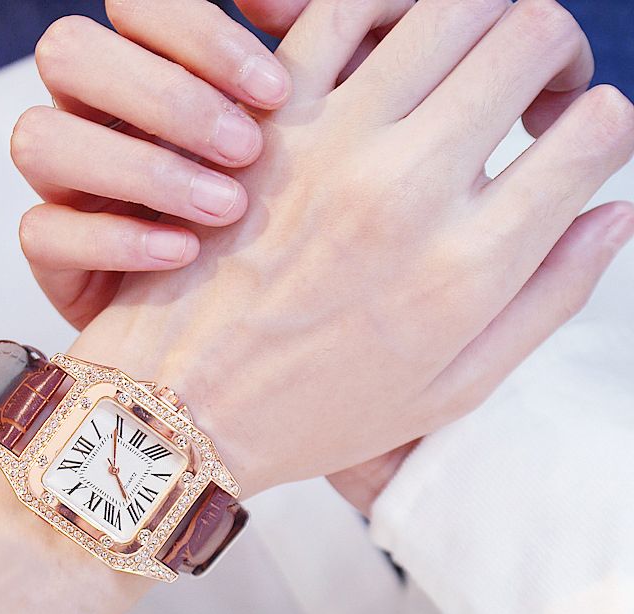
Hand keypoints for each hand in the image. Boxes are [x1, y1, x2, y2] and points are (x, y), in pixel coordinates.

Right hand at [13, 3, 291, 328]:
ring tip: (224, 208)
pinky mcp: (53, 255)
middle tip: (246, 151)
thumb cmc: (272, 208)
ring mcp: (62, 183)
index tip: (275, 93)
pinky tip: (185, 252)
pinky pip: (41, 233)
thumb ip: (293, 70)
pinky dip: (115, 241)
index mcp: (141, 68)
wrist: (238, 307)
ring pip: (38, 139)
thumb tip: (265, 2)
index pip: (134, 7)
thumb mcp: (299, 136)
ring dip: (138, 169)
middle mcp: (88, 114)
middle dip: (166, 99)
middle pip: (68, 53)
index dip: (199, 36)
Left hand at [15, 0, 633, 502]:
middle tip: (532, 92)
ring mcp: (331, 142)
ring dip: (483, 17)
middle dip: (555, 53)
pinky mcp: (265, 121)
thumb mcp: (448, 391)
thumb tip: (615, 212)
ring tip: (466, 64)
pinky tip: (389, 49)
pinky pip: (343, 6)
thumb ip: (546, 301)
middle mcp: (409, 190)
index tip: (575, 142)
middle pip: (533, 37)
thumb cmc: (313, 414)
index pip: (593, 134)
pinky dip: (384, 7)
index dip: (601, 128)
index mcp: (466, 268)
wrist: (181, 410)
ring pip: (453, 1)